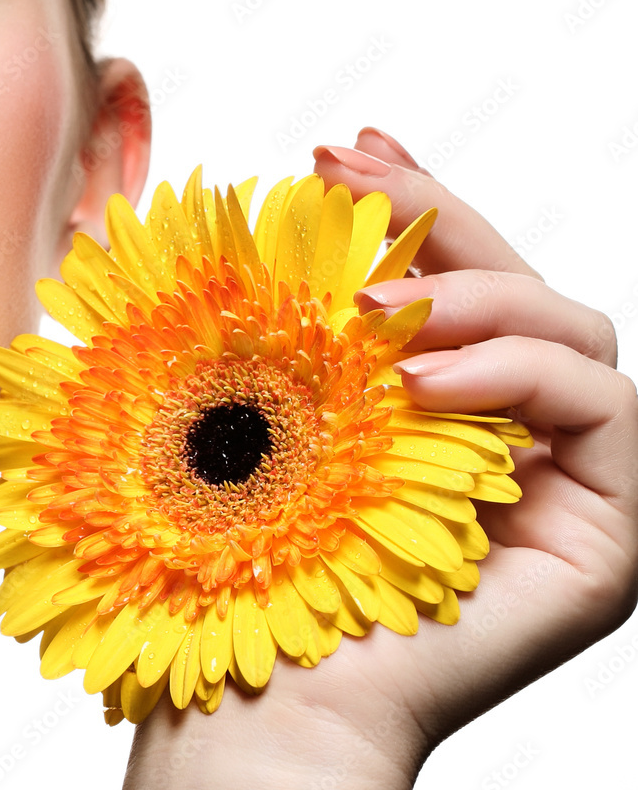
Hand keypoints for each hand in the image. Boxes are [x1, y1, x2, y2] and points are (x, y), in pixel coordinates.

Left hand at [124, 128, 637, 789]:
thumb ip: (301, 316)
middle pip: (513, 287)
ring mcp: (561, 480)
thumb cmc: (247, 555)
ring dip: (474, 294)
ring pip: (567, 324)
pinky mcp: (605, 531)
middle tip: (351, 172)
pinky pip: (604, 403)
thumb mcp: (264, 401)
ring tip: (373, 318)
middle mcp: (510, 436)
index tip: (342, 151)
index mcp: (439, 408)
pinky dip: (519, 369)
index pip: (455, 283)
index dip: (413, 205)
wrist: (263, 696)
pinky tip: (429, 381)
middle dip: (437, 216)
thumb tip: (305, 204)